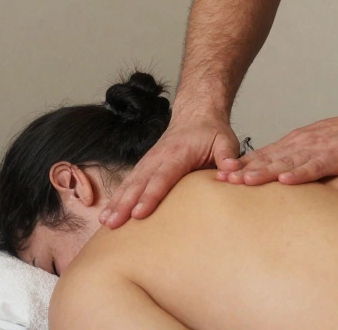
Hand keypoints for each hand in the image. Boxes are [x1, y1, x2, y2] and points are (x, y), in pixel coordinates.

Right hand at [99, 108, 240, 228]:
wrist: (196, 114)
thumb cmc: (211, 132)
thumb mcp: (225, 141)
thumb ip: (227, 157)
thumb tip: (232, 171)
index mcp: (177, 153)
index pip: (162, 177)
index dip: (150, 196)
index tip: (139, 213)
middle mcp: (158, 157)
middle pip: (139, 183)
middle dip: (125, 204)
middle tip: (113, 224)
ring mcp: (149, 161)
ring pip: (130, 183)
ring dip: (116, 202)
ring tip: (105, 222)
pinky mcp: (145, 166)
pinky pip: (129, 183)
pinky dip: (117, 198)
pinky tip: (108, 214)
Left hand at [215, 106, 337, 184]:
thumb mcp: (318, 147)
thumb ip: (300, 159)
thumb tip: (282, 176)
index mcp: (296, 143)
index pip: (263, 156)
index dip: (241, 165)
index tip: (221, 174)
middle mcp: (301, 145)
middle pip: (267, 159)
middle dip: (243, 169)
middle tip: (221, 179)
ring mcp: (317, 151)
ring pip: (285, 163)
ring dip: (264, 172)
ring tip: (244, 181)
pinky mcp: (334, 157)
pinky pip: (314, 167)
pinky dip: (299, 174)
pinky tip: (285, 181)